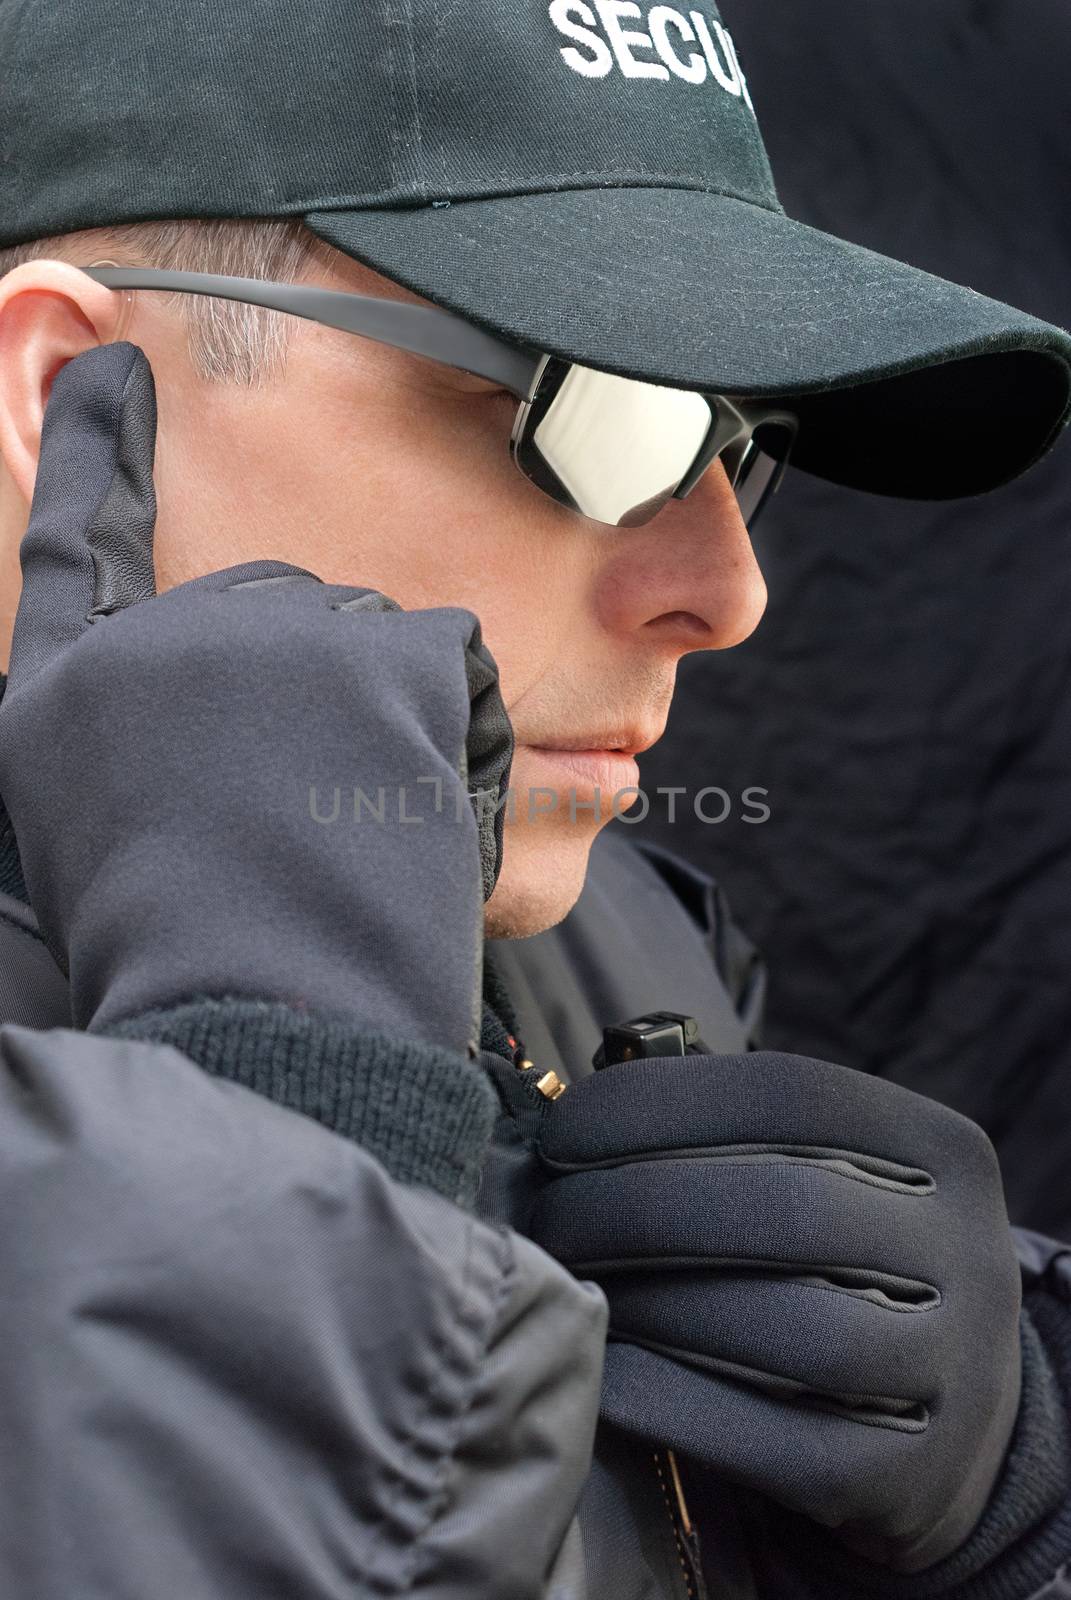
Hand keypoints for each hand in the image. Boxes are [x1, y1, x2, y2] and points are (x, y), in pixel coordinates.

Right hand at [0, 341, 512, 1053]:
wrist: (266, 1009)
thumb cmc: (183, 953)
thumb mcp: (97, 834)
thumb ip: (133, 725)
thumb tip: (191, 684)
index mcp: (76, 680)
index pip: (79, 540)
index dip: (97, 454)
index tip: (111, 367)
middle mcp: (167, 630)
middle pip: (276, 608)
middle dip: (314, 696)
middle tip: (303, 819)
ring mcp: (280, 626)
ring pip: (368, 639)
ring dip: (383, 721)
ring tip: (346, 830)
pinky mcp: (391, 647)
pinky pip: (445, 665)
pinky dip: (447, 734)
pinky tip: (406, 812)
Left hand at [528, 1049, 1022, 1572]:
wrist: (949, 1420)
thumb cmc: (845, 1267)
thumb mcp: (833, 1177)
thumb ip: (734, 1138)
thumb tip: (577, 1121)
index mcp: (941, 1151)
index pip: (787, 1094)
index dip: (657, 1107)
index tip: (560, 1136)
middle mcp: (972, 1253)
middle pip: (784, 1208)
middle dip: (635, 1206)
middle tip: (551, 1220)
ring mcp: (956, 1372)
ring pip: (787, 1327)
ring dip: (651, 1303)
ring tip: (574, 1288)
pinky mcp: (912, 1480)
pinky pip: (772, 1440)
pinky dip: (670, 1398)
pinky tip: (604, 1370)